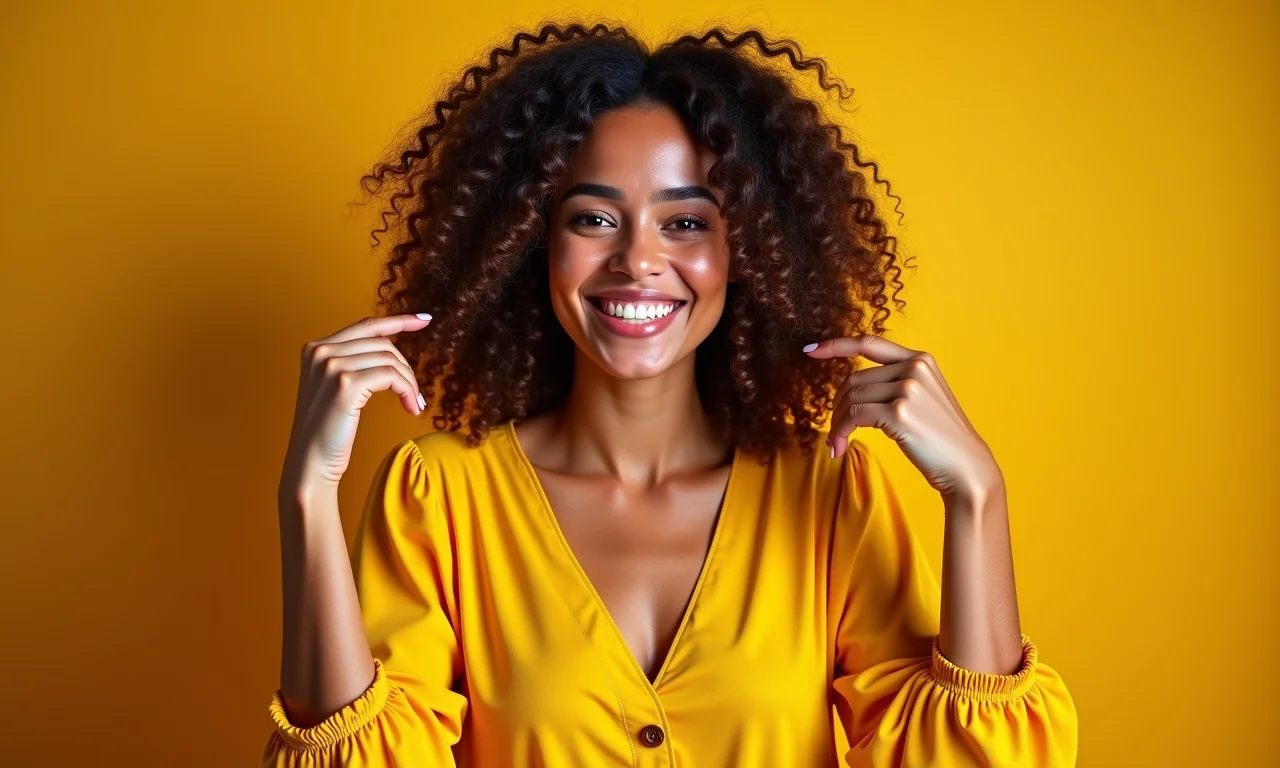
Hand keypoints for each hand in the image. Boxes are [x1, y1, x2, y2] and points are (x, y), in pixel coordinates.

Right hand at [280, 313, 431, 493]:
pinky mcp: (346, 384)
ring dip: (409, 383)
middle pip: (383, 344)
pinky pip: (392, 376)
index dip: (398, 321)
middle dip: (405, 368)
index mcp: (315, 348)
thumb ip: (354, 364)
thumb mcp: (337, 390)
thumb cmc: (327, 433)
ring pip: (391, 360)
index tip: (425, 320)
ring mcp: (331, 365)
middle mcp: (321, 351)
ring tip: (413, 404)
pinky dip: (407, 390)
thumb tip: (392, 352)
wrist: (310, 464)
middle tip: (415, 395)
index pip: (366, 326)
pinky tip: (411, 408)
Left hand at [804, 335, 1001, 499]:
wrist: (966, 467)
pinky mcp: (899, 412)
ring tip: (837, 443)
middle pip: (853, 380)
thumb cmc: (940, 438)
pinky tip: (839, 447)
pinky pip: (852, 417)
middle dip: (837, 406)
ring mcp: (908, 388)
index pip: (870, 343)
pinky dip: (839, 433)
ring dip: (836, 424)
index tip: (810, 350)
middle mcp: (915, 367)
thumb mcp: (923, 398)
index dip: (837, 345)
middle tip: (835, 431)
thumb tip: (851, 389)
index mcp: (920, 359)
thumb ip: (895, 383)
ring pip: (850, 399)